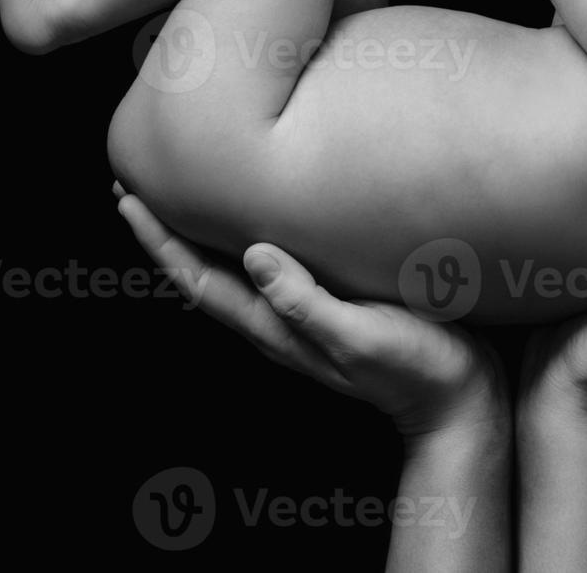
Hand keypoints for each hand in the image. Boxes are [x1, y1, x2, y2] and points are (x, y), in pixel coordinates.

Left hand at [114, 185, 505, 436]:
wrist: (459, 401)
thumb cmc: (418, 370)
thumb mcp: (360, 337)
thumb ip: (306, 302)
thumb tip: (253, 255)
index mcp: (275, 328)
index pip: (198, 280)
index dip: (160, 242)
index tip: (127, 199)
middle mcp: (279, 320)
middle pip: (203, 271)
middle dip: (166, 231)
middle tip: (131, 184)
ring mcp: (303, 314)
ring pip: (233, 268)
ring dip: (200, 233)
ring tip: (180, 194)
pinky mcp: (332, 303)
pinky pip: (271, 265)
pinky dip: (245, 236)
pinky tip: (256, 218)